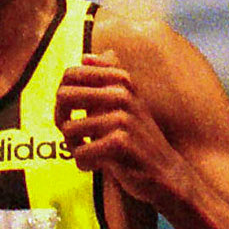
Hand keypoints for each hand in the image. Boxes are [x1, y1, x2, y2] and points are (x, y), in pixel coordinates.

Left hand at [55, 51, 181, 207]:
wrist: (166, 173)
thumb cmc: (139, 140)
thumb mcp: (128, 104)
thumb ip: (108, 79)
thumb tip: (86, 56)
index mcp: (120, 81)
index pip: (71, 74)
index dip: (63, 98)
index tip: (72, 115)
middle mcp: (121, 94)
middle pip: (64, 96)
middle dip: (62, 120)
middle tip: (76, 137)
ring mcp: (120, 117)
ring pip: (68, 129)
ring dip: (75, 148)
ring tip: (93, 154)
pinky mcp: (119, 142)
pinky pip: (80, 153)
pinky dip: (86, 164)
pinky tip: (101, 165)